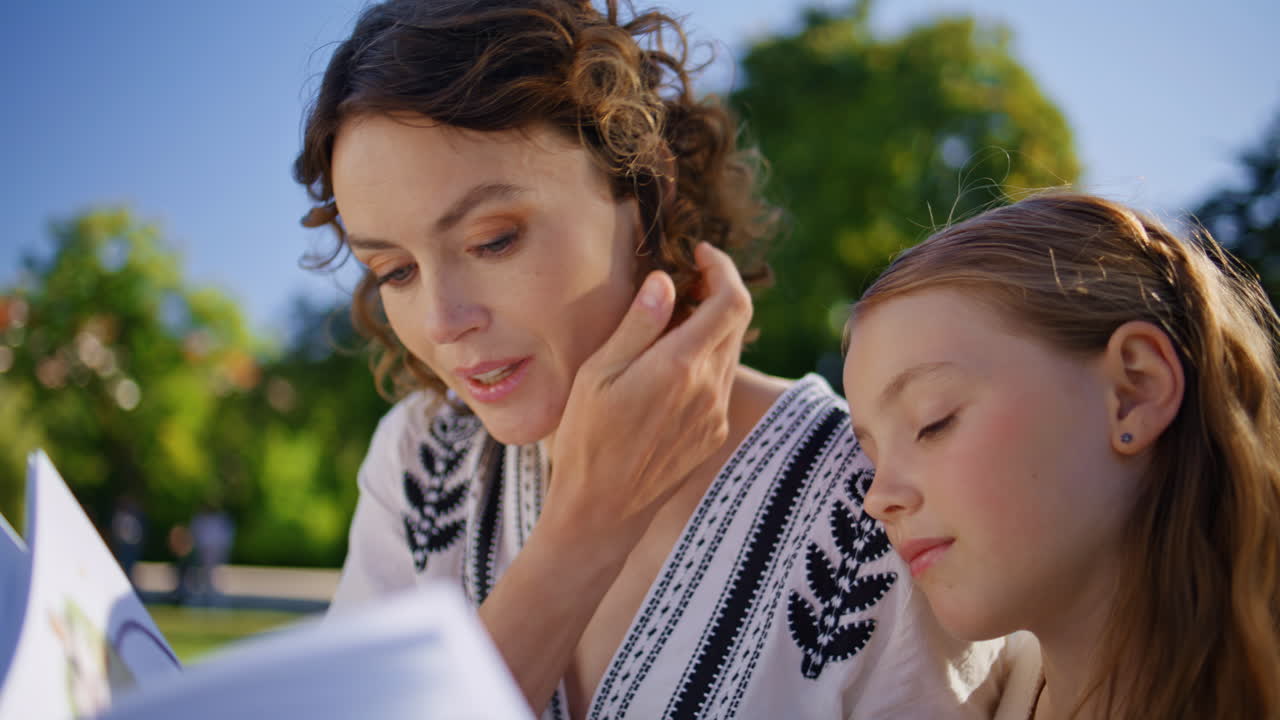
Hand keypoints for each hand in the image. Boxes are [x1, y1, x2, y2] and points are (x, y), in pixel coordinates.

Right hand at [543, 242, 752, 560]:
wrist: (601, 511)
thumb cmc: (586, 439)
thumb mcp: (598, 373)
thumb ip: (638, 324)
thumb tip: (666, 281)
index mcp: (681, 366)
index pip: (731, 301)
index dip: (722, 268)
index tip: (698, 253)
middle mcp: (709, 388)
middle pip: (738, 322)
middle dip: (716, 291)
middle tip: (682, 281)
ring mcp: (715, 413)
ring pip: (731, 351)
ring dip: (712, 326)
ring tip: (670, 320)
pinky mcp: (713, 433)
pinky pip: (721, 380)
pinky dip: (707, 358)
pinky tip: (670, 364)